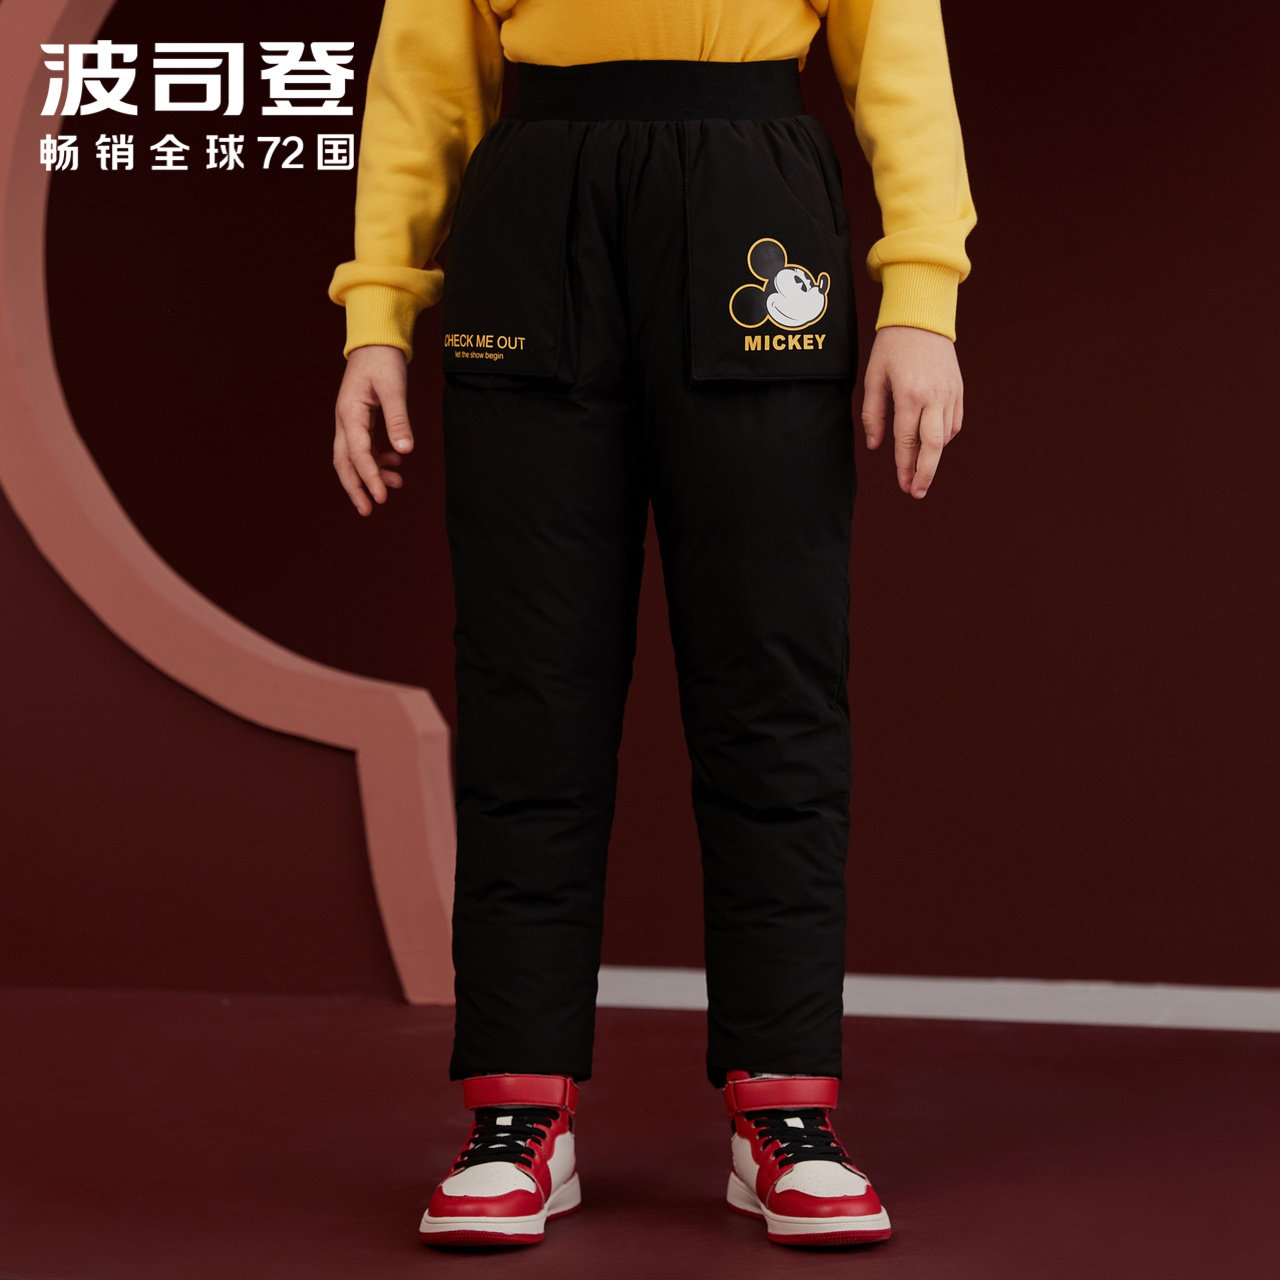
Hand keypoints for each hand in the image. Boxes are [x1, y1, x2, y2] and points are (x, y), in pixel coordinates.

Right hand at [333, 344, 414, 515]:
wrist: (376, 340)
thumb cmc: (384, 360)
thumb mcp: (394, 388)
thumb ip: (399, 419)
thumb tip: (405, 450)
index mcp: (349, 413)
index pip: (357, 453)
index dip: (369, 477)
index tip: (381, 498)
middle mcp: (345, 420)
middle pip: (344, 462)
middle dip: (356, 488)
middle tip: (370, 511)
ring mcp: (351, 421)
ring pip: (353, 457)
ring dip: (371, 474)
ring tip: (396, 486)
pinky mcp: (361, 420)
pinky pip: (364, 447)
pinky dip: (378, 459)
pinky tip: (396, 462)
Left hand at [860, 325, 963, 498]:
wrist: (922, 317)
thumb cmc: (892, 347)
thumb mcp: (873, 378)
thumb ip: (873, 414)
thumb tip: (875, 446)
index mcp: (909, 394)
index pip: (906, 441)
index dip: (903, 466)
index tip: (902, 486)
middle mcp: (933, 396)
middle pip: (933, 446)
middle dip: (925, 473)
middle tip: (917, 493)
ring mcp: (949, 393)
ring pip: (946, 436)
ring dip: (934, 457)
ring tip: (921, 472)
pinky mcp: (958, 390)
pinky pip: (954, 422)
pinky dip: (944, 438)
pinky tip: (932, 445)